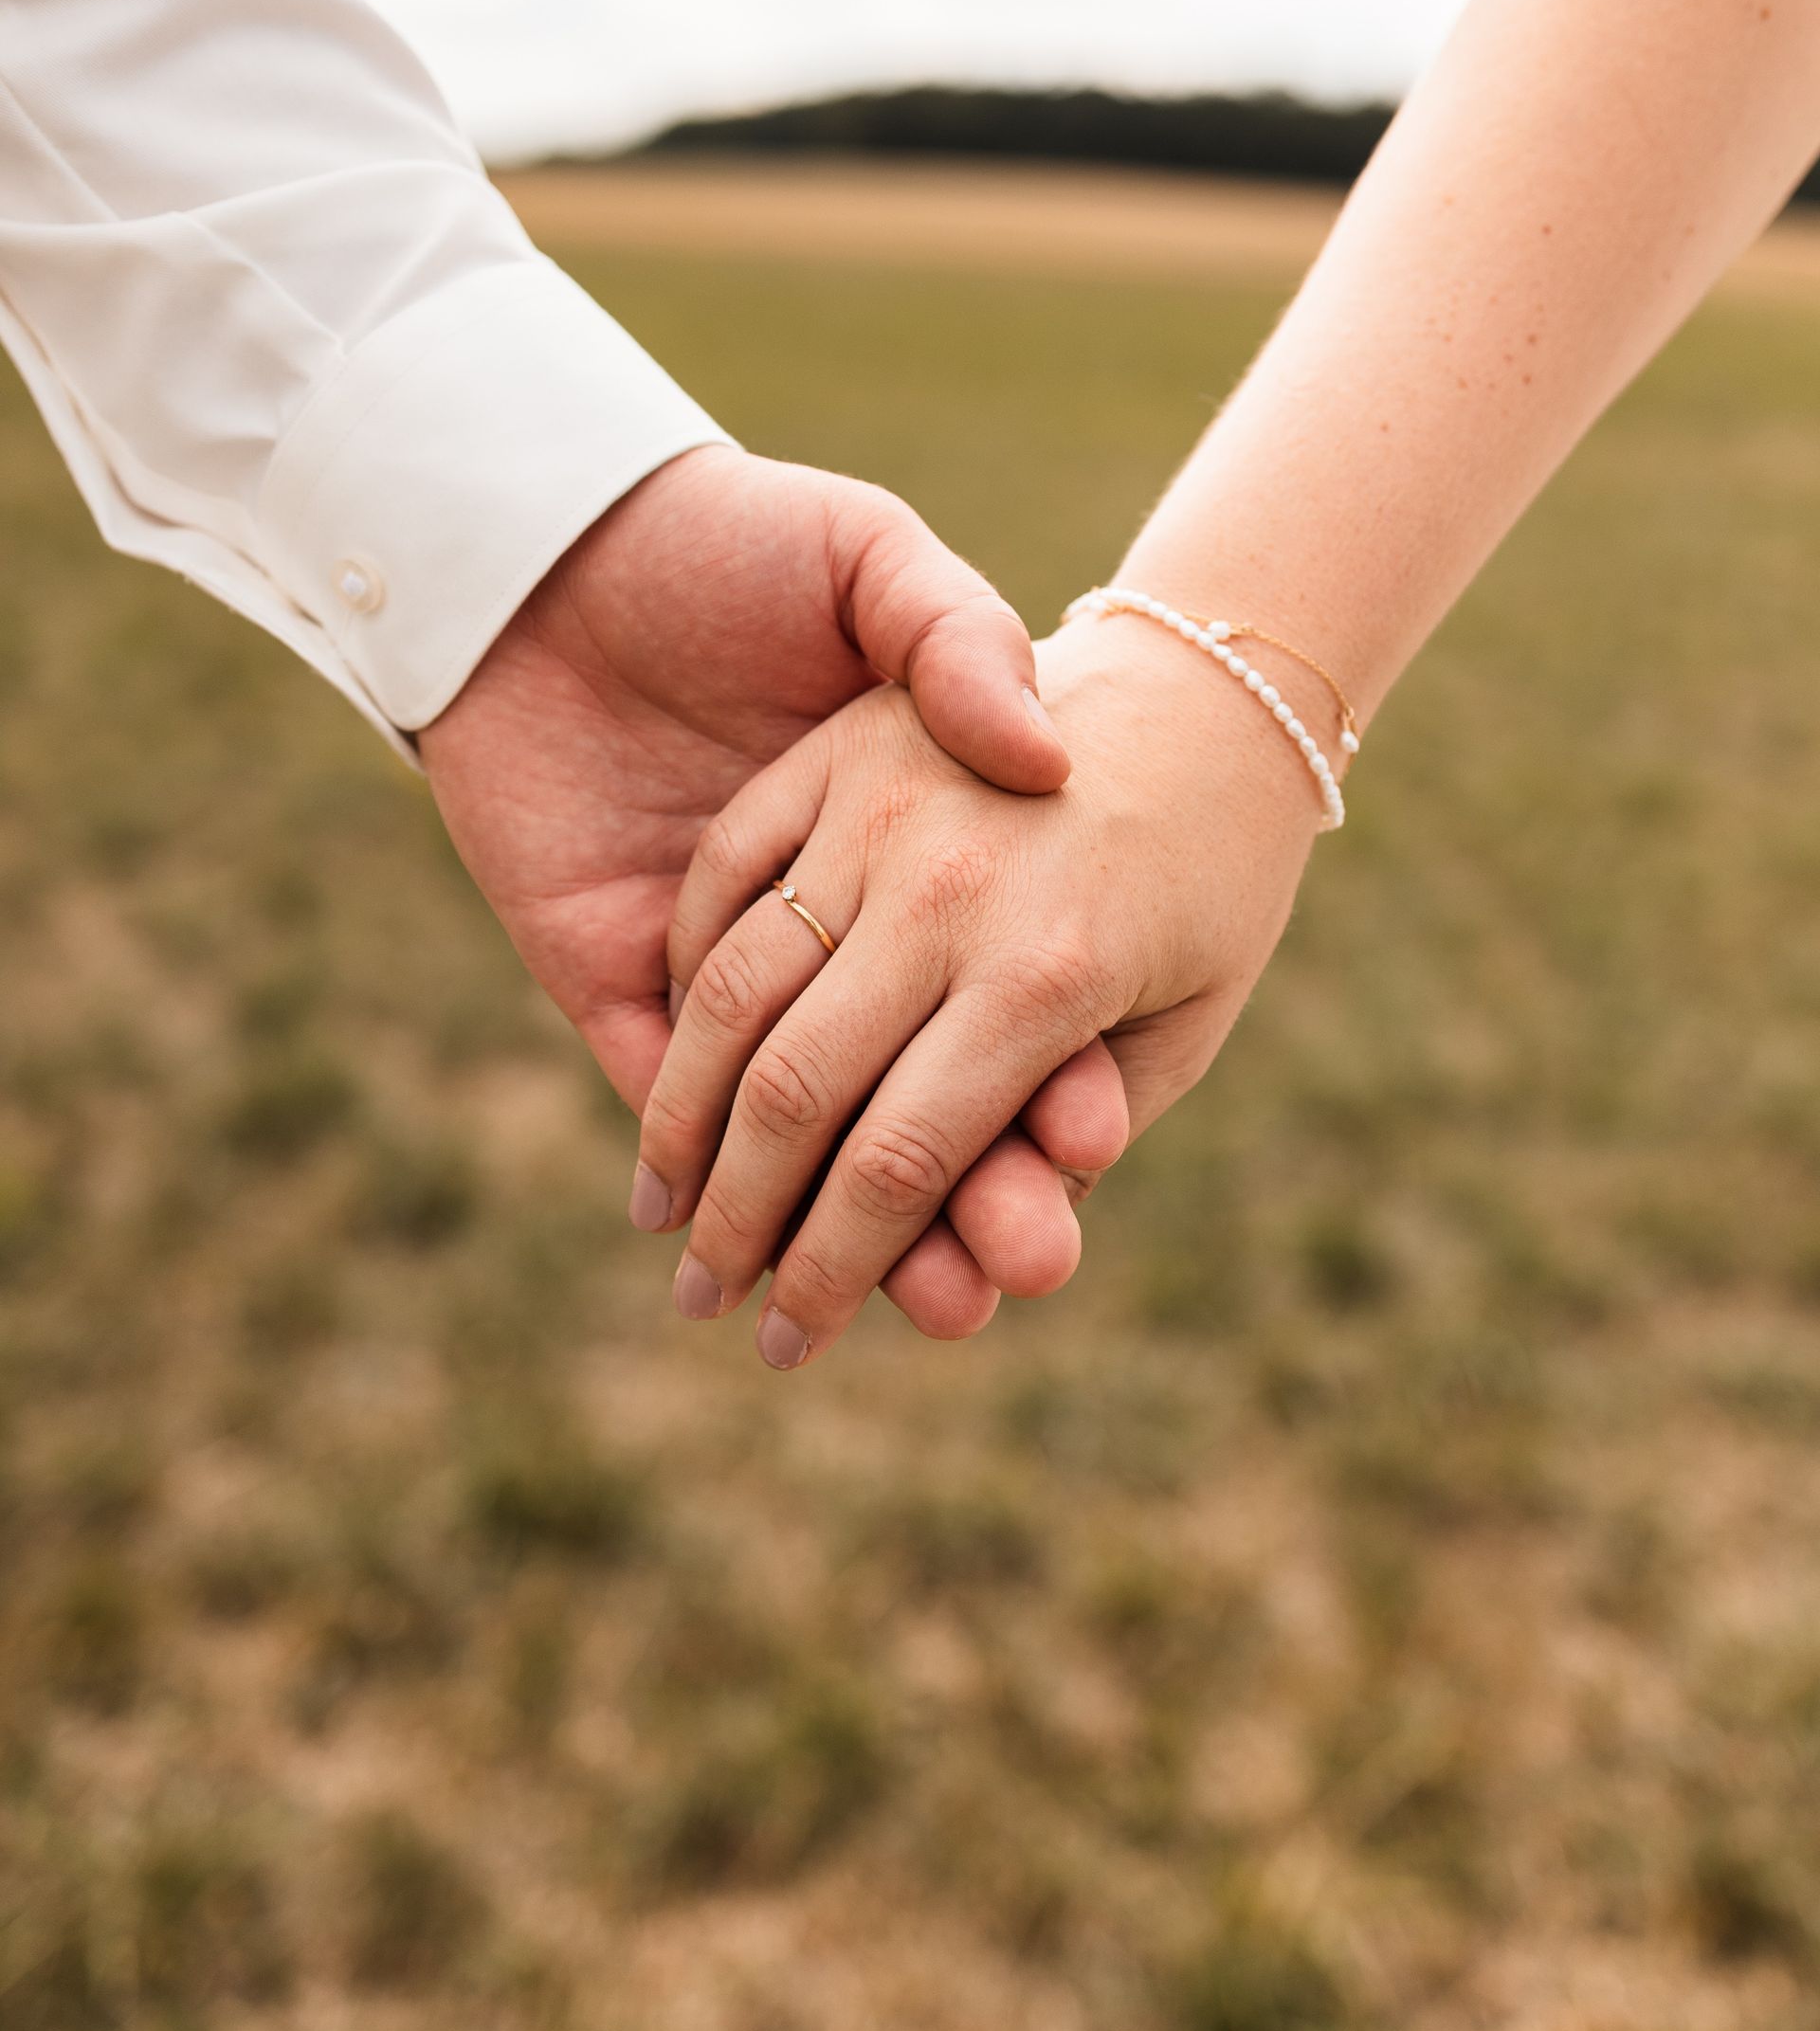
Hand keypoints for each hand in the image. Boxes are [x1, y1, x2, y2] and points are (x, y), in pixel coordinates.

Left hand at [418, 445, 1128, 1337]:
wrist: (544, 537)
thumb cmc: (732, 535)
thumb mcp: (870, 562)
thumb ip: (953, 637)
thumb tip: (1037, 754)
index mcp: (912, 851)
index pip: (1000, 999)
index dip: (1050, 1076)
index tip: (1097, 1145)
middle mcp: (831, 927)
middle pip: (917, 1092)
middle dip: (977, 1191)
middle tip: (1036, 1269)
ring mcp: (721, 966)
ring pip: (811, 1130)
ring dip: (877, 1228)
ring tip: (951, 1303)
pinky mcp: (606, 976)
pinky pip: (669, 1101)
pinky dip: (725, 1180)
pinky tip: (804, 1255)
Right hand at [640, 606, 1322, 1364]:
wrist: (1214, 689)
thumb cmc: (1215, 887)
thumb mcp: (1180, 1029)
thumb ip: (1067, 1140)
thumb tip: (985, 1267)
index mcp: (1051, 976)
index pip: (902, 1163)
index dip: (835, 1271)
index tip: (796, 1341)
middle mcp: (953, 892)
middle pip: (796, 1092)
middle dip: (739, 1223)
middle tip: (703, 1305)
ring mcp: (885, 810)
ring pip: (735, 990)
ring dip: (681, 1119)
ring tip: (660, 1213)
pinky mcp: (841, 750)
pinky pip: (727, 875)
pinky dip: (684, 974)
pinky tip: (670, 1061)